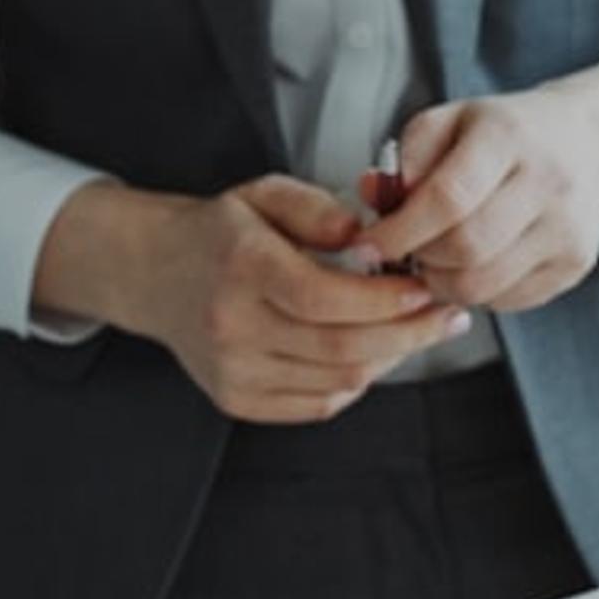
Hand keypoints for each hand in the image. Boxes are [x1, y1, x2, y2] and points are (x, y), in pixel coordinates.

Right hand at [41, 177, 468, 423]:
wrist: (153, 274)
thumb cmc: (220, 233)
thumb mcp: (264, 193)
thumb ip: (318, 207)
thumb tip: (366, 236)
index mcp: (241, 266)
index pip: (325, 297)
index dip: (386, 300)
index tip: (425, 288)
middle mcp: (231, 325)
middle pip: (340, 349)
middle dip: (408, 335)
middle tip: (446, 317)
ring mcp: (232, 370)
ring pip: (338, 382)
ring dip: (388, 358)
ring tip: (412, 331)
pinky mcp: (237, 399)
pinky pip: (318, 404)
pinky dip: (355, 382)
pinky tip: (369, 353)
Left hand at [357, 69, 598, 314]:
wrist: (586, 144)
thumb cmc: (503, 134)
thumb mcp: (451, 122)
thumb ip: (407, 158)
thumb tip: (373, 198)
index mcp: (507, 136)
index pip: (447, 197)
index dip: (399, 230)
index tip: (368, 245)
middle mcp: (548, 181)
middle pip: (465, 248)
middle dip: (419, 258)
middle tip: (405, 250)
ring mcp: (568, 227)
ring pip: (483, 285)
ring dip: (442, 282)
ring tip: (433, 259)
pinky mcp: (576, 264)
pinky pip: (506, 300)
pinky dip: (476, 292)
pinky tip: (472, 264)